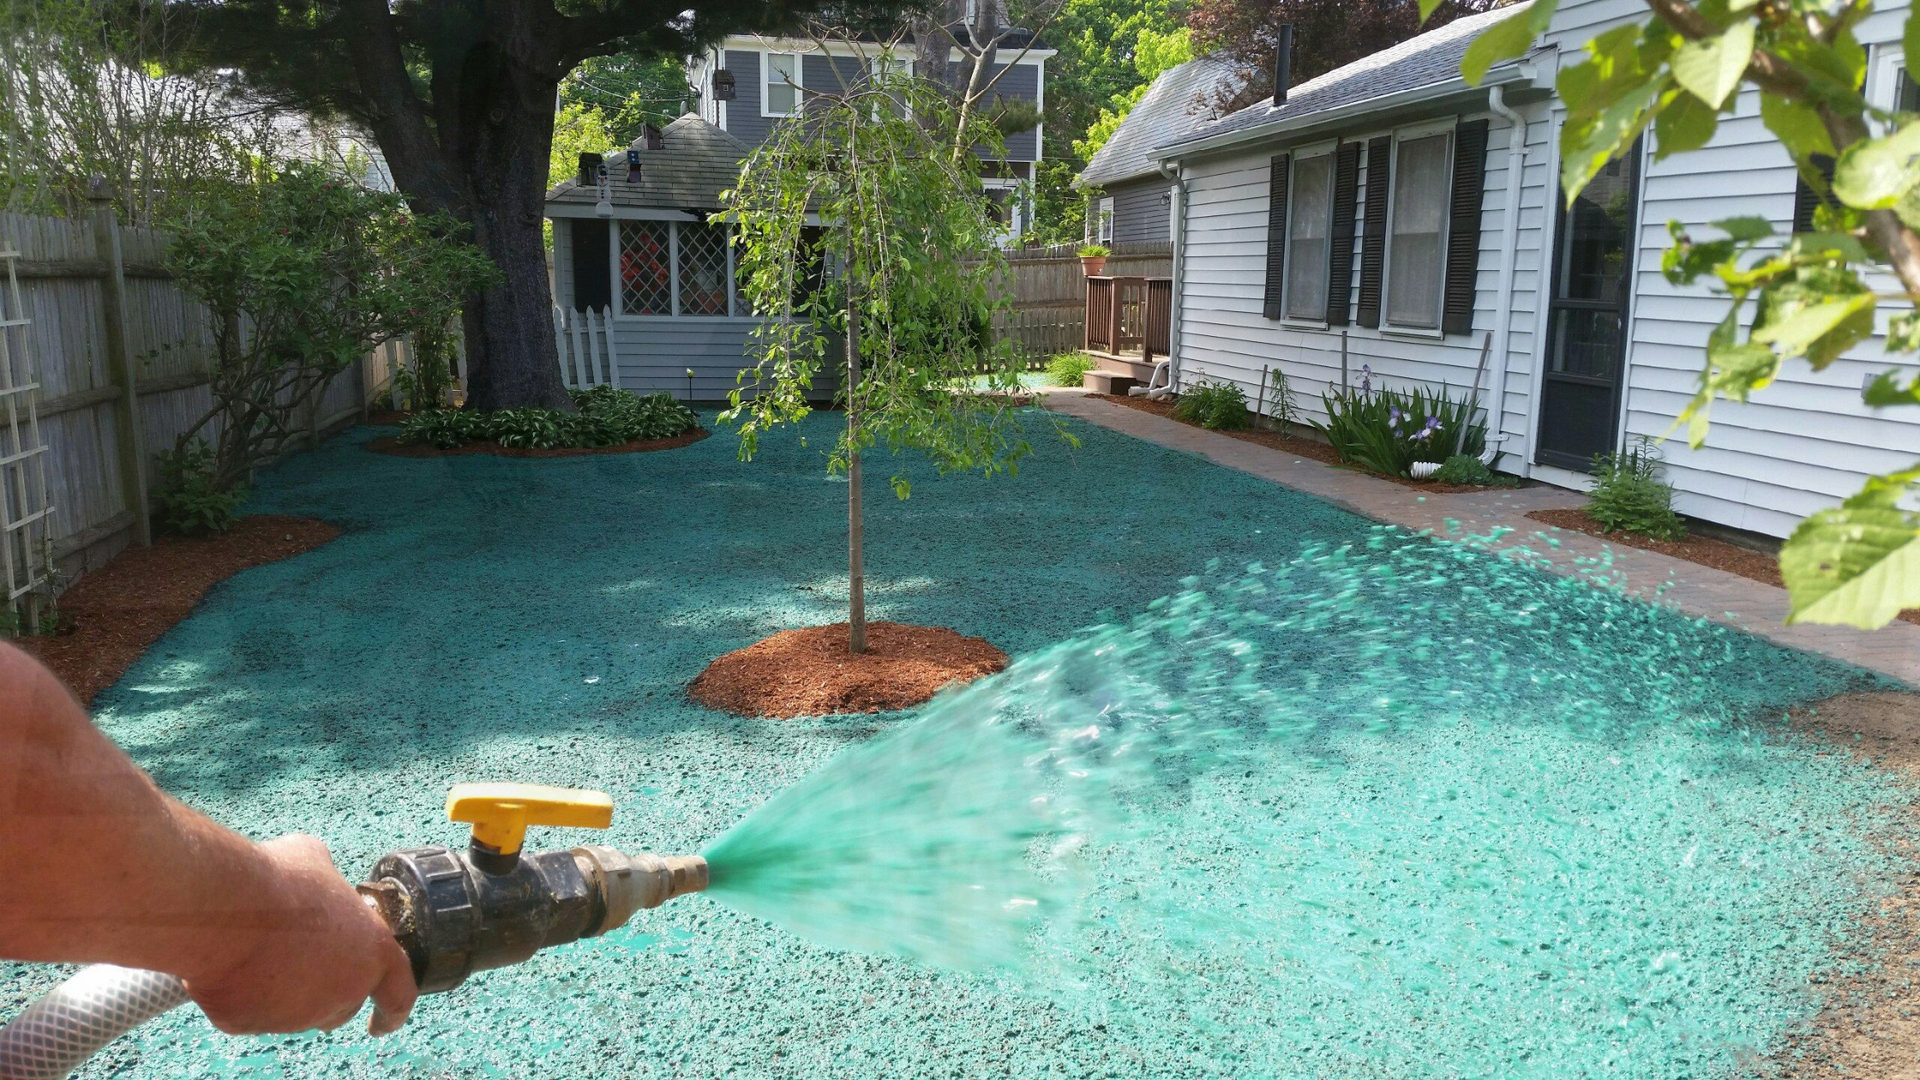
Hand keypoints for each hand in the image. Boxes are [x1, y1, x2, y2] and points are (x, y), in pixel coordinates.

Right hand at [180, 834, 417, 1035]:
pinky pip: (248, 1014)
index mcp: (372, 954)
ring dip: (285, 991)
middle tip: (306, 964)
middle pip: (342, 1007)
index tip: (382, 1024)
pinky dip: (242, 994)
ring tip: (263, 949)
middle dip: (329, 993)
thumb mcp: (317, 861)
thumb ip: (329, 882)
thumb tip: (317, 877)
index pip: (398, 994)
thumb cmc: (280, 880)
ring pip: (293, 1012)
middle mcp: (341, 993)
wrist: (224, 908)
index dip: (392, 1011)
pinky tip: (232, 965)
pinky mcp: (248, 1023)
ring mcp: (294, 1016)